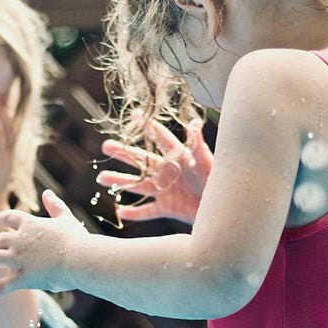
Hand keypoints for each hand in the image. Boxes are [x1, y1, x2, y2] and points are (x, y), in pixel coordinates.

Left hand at [0, 190, 86, 304]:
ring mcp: (18, 259)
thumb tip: (48, 192)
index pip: (9, 218)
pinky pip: (2, 287)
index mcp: (30, 224)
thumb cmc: (76, 239)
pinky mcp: (21, 278)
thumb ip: (55, 205)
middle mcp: (19, 240)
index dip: (0, 219)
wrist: (79, 258)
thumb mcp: (65, 218)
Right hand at [96, 118, 212, 223]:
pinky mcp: (167, 208)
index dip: (148, 126)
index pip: (161, 139)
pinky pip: (148, 211)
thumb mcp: (209, 164)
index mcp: (179, 157)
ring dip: (121, 181)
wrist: (226, 212)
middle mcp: (169, 172)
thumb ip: (199, 146)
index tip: (135, 114)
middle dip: (124, 153)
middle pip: (142, 160)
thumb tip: (196, 122)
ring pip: (139, 185)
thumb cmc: (220, 184)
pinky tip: (120, 212)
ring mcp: (166, 190)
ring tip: (101, 177)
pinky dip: (135, 212)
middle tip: (105, 146)